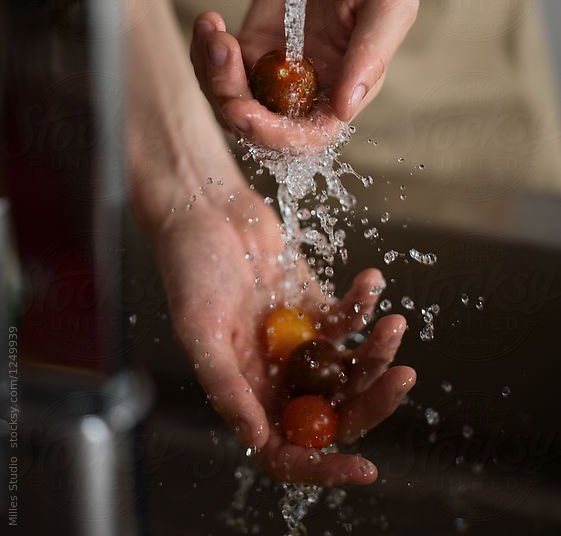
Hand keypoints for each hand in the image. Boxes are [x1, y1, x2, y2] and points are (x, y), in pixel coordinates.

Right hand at [155, 189, 415, 485]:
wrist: (205, 214)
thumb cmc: (189, 269)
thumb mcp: (199, 329)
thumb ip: (225, 385)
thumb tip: (257, 437)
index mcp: (244, 393)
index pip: (286, 449)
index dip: (322, 466)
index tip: (362, 468)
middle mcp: (275, 377)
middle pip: (332, 411)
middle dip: (372, 401)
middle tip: (402, 378)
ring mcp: (298, 343)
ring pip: (349, 367)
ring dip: (377, 351)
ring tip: (393, 325)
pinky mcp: (313, 308)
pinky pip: (348, 318)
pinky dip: (363, 303)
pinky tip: (370, 280)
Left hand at [190, 0, 418, 150]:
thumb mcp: (391, 2)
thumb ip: (371, 56)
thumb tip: (345, 110)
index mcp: (346, 89)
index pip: (307, 136)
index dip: (274, 135)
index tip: (245, 111)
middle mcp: (309, 87)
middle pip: (260, 125)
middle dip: (231, 104)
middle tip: (221, 57)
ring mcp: (277, 66)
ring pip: (233, 99)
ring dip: (212, 75)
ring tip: (214, 29)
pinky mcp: (253, 41)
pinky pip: (219, 66)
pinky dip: (205, 51)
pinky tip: (210, 20)